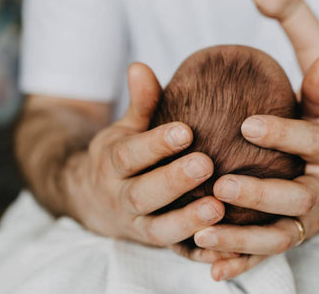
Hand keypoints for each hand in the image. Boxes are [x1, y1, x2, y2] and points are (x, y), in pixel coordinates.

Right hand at [62, 63, 228, 248]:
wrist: (92, 199)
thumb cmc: (121, 155)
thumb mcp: (125, 128)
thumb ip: (139, 103)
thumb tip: (139, 66)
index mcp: (113, 163)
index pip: (131, 154)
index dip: (156, 144)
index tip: (185, 131)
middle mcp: (122, 197)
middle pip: (144, 193)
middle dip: (174, 181)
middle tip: (205, 164)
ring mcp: (137, 224)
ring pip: (159, 229)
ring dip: (188, 221)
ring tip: (219, 208)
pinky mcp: (154, 242)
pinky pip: (175, 251)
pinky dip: (197, 251)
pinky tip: (226, 242)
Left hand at [192, 55, 318, 280]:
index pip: (311, 142)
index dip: (284, 133)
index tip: (248, 123)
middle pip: (297, 197)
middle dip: (261, 195)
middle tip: (221, 187)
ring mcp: (309, 220)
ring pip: (280, 235)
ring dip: (243, 240)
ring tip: (203, 236)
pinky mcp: (294, 237)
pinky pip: (268, 255)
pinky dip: (242, 263)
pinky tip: (210, 268)